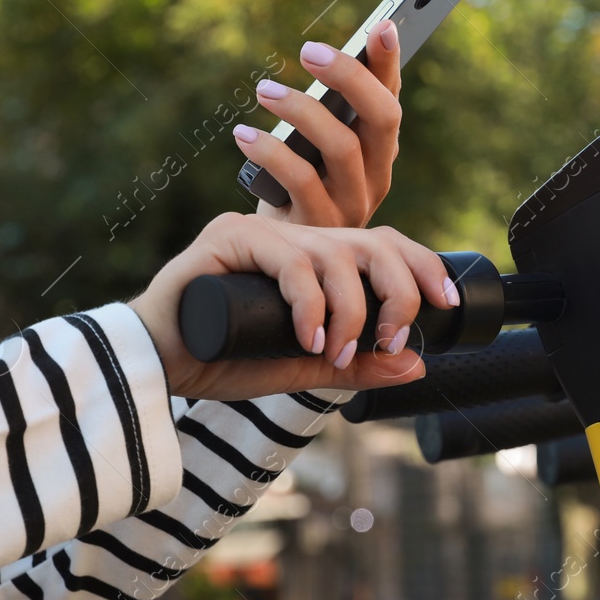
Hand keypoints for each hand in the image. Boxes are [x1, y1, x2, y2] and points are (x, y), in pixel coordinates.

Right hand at [129, 213, 457, 400]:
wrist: (151, 367)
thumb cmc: (222, 362)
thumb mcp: (303, 368)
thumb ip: (355, 364)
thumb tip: (416, 362)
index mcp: (315, 257)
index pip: (382, 245)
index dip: (422, 267)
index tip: (448, 304)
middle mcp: (294, 235)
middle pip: (371, 241)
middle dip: (399, 288)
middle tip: (393, 338)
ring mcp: (262, 231)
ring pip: (335, 253)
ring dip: (353, 307)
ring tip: (338, 353)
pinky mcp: (228, 237)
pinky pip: (289, 261)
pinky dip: (309, 303)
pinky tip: (309, 339)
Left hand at [234, 21, 400, 227]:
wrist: (282, 258)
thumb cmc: (296, 190)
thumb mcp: (316, 151)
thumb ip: (328, 113)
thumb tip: (319, 57)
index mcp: (379, 150)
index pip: (392, 97)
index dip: (390, 63)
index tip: (383, 23)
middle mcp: (377, 175)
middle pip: (381, 118)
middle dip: (350, 77)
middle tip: (309, 51)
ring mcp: (353, 203)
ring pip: (342, 146)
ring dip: (301, 111)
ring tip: (265, 90)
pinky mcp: (321, 226)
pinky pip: (300, 181)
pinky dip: (270, 152)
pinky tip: (244, 134)